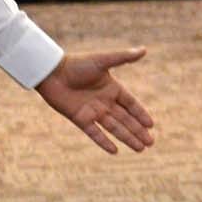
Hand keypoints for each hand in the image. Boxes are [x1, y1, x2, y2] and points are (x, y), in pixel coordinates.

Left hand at [35, 48, 156, 154]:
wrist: (51, 72)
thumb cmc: (76, 64)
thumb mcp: (102, 61)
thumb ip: (123, 58)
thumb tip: (144, 50)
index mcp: (111, 88)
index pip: (131, 104)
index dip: (141, 114)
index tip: (151, 125)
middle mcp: (104, 101)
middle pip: (125, 119)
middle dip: (138, 131)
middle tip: (150, 142)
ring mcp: (93, 111)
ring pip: (114, 128)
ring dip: (127, 138)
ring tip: (140, 149)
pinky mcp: (80, 119)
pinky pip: (95, 133)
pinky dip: (104, 142)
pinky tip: (115, 151)